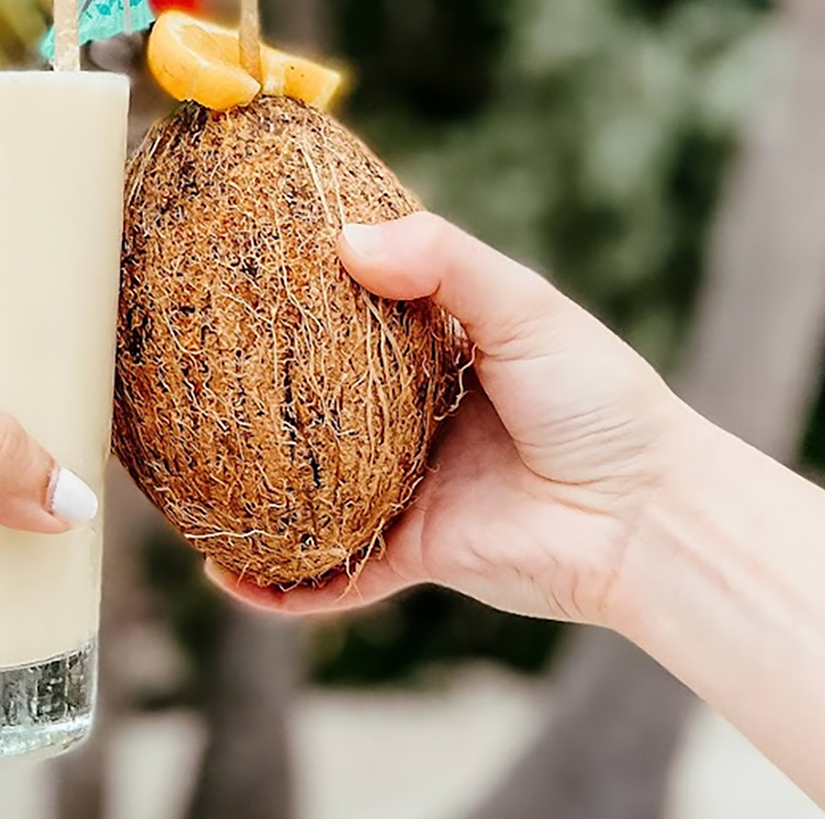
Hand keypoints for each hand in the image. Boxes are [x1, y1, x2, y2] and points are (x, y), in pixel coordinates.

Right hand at [213, 212, 704, 626]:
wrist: (646, 516)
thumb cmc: (600, 400)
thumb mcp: (524, 308)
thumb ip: (444, 263)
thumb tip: (347, 241)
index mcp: (434, 354)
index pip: (344, 317)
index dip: (290, 298)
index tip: (228, 269)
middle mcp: (408, 421)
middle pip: (309, 406)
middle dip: (247, 396)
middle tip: (178, 371)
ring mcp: (405, 490)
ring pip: (307, 492)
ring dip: (248, 490)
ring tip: (178, 476)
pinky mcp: (411, 554)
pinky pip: (330, 576)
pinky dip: (278, 584)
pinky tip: (225, 573)